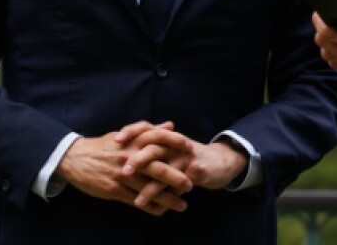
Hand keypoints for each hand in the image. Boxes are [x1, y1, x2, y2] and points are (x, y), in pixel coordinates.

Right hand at [56, 122, 187, 215]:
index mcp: (134, 141)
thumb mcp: (126, 134)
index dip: (178, 145)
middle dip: (178, 178)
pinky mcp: (114, 190)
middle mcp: (130, 158)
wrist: (76, 158)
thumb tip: (171, 125)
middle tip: (192, 185)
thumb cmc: (104, 145)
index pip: (161, 140)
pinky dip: (150, 206)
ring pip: (149, 189)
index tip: (192, 151)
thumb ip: (150, 131)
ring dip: (168, 199)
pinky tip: (160, 211)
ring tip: (182, 205)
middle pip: (159, 169)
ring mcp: (122, 175)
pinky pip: (136, 201)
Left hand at [118, 125, 247, 208]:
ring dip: (150, 188)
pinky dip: (168, 198)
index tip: (116, 140)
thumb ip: (153, 142)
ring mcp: (186, 157)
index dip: (132, 131)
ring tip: (138, 200)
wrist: (220, 160)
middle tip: (123, 171)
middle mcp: (176, 144)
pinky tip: (159, 208)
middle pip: (154, 148)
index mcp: (168, 136)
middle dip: (138, 160)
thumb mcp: (172, 144)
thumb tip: (127, 142)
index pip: (147, 128)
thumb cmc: (189, 155)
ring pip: (165, 171)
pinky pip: (178, 186)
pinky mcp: (196, 171)